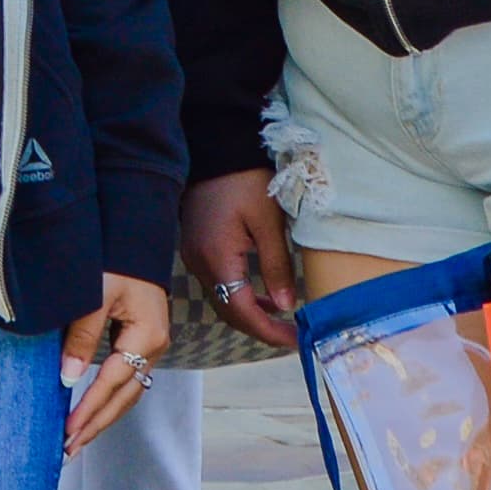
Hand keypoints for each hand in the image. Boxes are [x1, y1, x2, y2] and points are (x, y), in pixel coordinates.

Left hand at [61, 275, 171, 452]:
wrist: (133, 240)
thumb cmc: (115, 262)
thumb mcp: (96, 294)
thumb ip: (82, 336)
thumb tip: (68, 377)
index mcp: (147, 336)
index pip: (113, 382)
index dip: (89, 408)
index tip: (67, 431)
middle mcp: (154, 347)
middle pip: (125, 398)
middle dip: (96, 424)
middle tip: (68, 449)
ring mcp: (151, 347)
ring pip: (128, 394)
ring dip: (102, 417)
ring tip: (77, 440)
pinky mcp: (143, 344)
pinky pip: (127, 381)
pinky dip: (108, 400)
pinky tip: (92, 413)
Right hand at [180, 171, 301, 343]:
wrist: (216, 148)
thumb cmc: (246, 179)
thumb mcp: (269, 222)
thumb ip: (276, 266)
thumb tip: (286, 305)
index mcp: (217, 258)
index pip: (241, 311)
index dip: (268, 331)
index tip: (296, 340)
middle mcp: (199, 263)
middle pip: (228, 311)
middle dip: (261, 328)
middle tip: (294, 336)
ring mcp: (194, 256)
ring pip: (222, 300)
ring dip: (250, 314)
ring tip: (283, 319)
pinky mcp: (196, 248)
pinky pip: (218, 284)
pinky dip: (240, 296)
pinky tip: (262, 294)